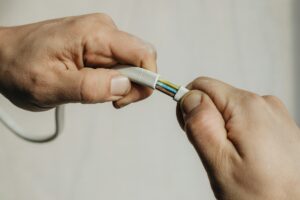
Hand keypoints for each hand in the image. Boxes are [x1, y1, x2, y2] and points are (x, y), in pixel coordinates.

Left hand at [0, 13, 155, 110]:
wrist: (3, 57)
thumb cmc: (19, 66)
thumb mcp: (50, 85)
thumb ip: (90, 87)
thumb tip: (125, 86)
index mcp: (95, 34)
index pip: (143, 53)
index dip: (147, 79)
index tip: (129, 100)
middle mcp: (103, 30)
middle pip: (140, 61)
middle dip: (130, 86)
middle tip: (107, 101)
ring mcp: (101, 38)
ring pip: (130, 66)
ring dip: (117, 86)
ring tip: (88, 91)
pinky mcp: (97, 46)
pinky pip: (118, 66)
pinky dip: (110, 82)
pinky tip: (90, 85)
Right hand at [177, 77, 299, 199]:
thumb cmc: (265, 195)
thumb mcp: (220, 163)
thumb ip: (201, 125)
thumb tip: (189, 97)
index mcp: (247, 107)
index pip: (201, 86)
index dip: (188, 108)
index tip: (192, 132)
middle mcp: (264, 104)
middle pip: (216, 99)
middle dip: (208, 123)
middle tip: (217, 154)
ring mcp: (275, 114)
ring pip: (230, 111)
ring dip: (224, 132)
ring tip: (236, 159)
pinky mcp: (279, 124)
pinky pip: (246, 121)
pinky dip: (239, 136)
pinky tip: (249, 158)